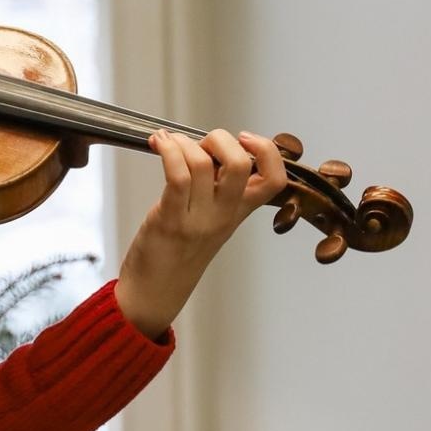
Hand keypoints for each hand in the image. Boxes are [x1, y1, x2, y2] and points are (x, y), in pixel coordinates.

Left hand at [115, 129, 288, 338]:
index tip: (245, 139)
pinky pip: (176, 176)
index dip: (268, 151)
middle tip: (200, 143)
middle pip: (240, 165)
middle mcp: (224, 215)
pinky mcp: (169, 220)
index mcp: (239, 212)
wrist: (156, 291)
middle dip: (220, 139)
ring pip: (202, 164)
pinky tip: (158, 145)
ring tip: (169, 142)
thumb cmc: (178, 249)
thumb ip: (219, 188)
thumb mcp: (211, 219)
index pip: (275, 180)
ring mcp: (198, 219)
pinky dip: (167, 151)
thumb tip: (212, 147)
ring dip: (183, 142)